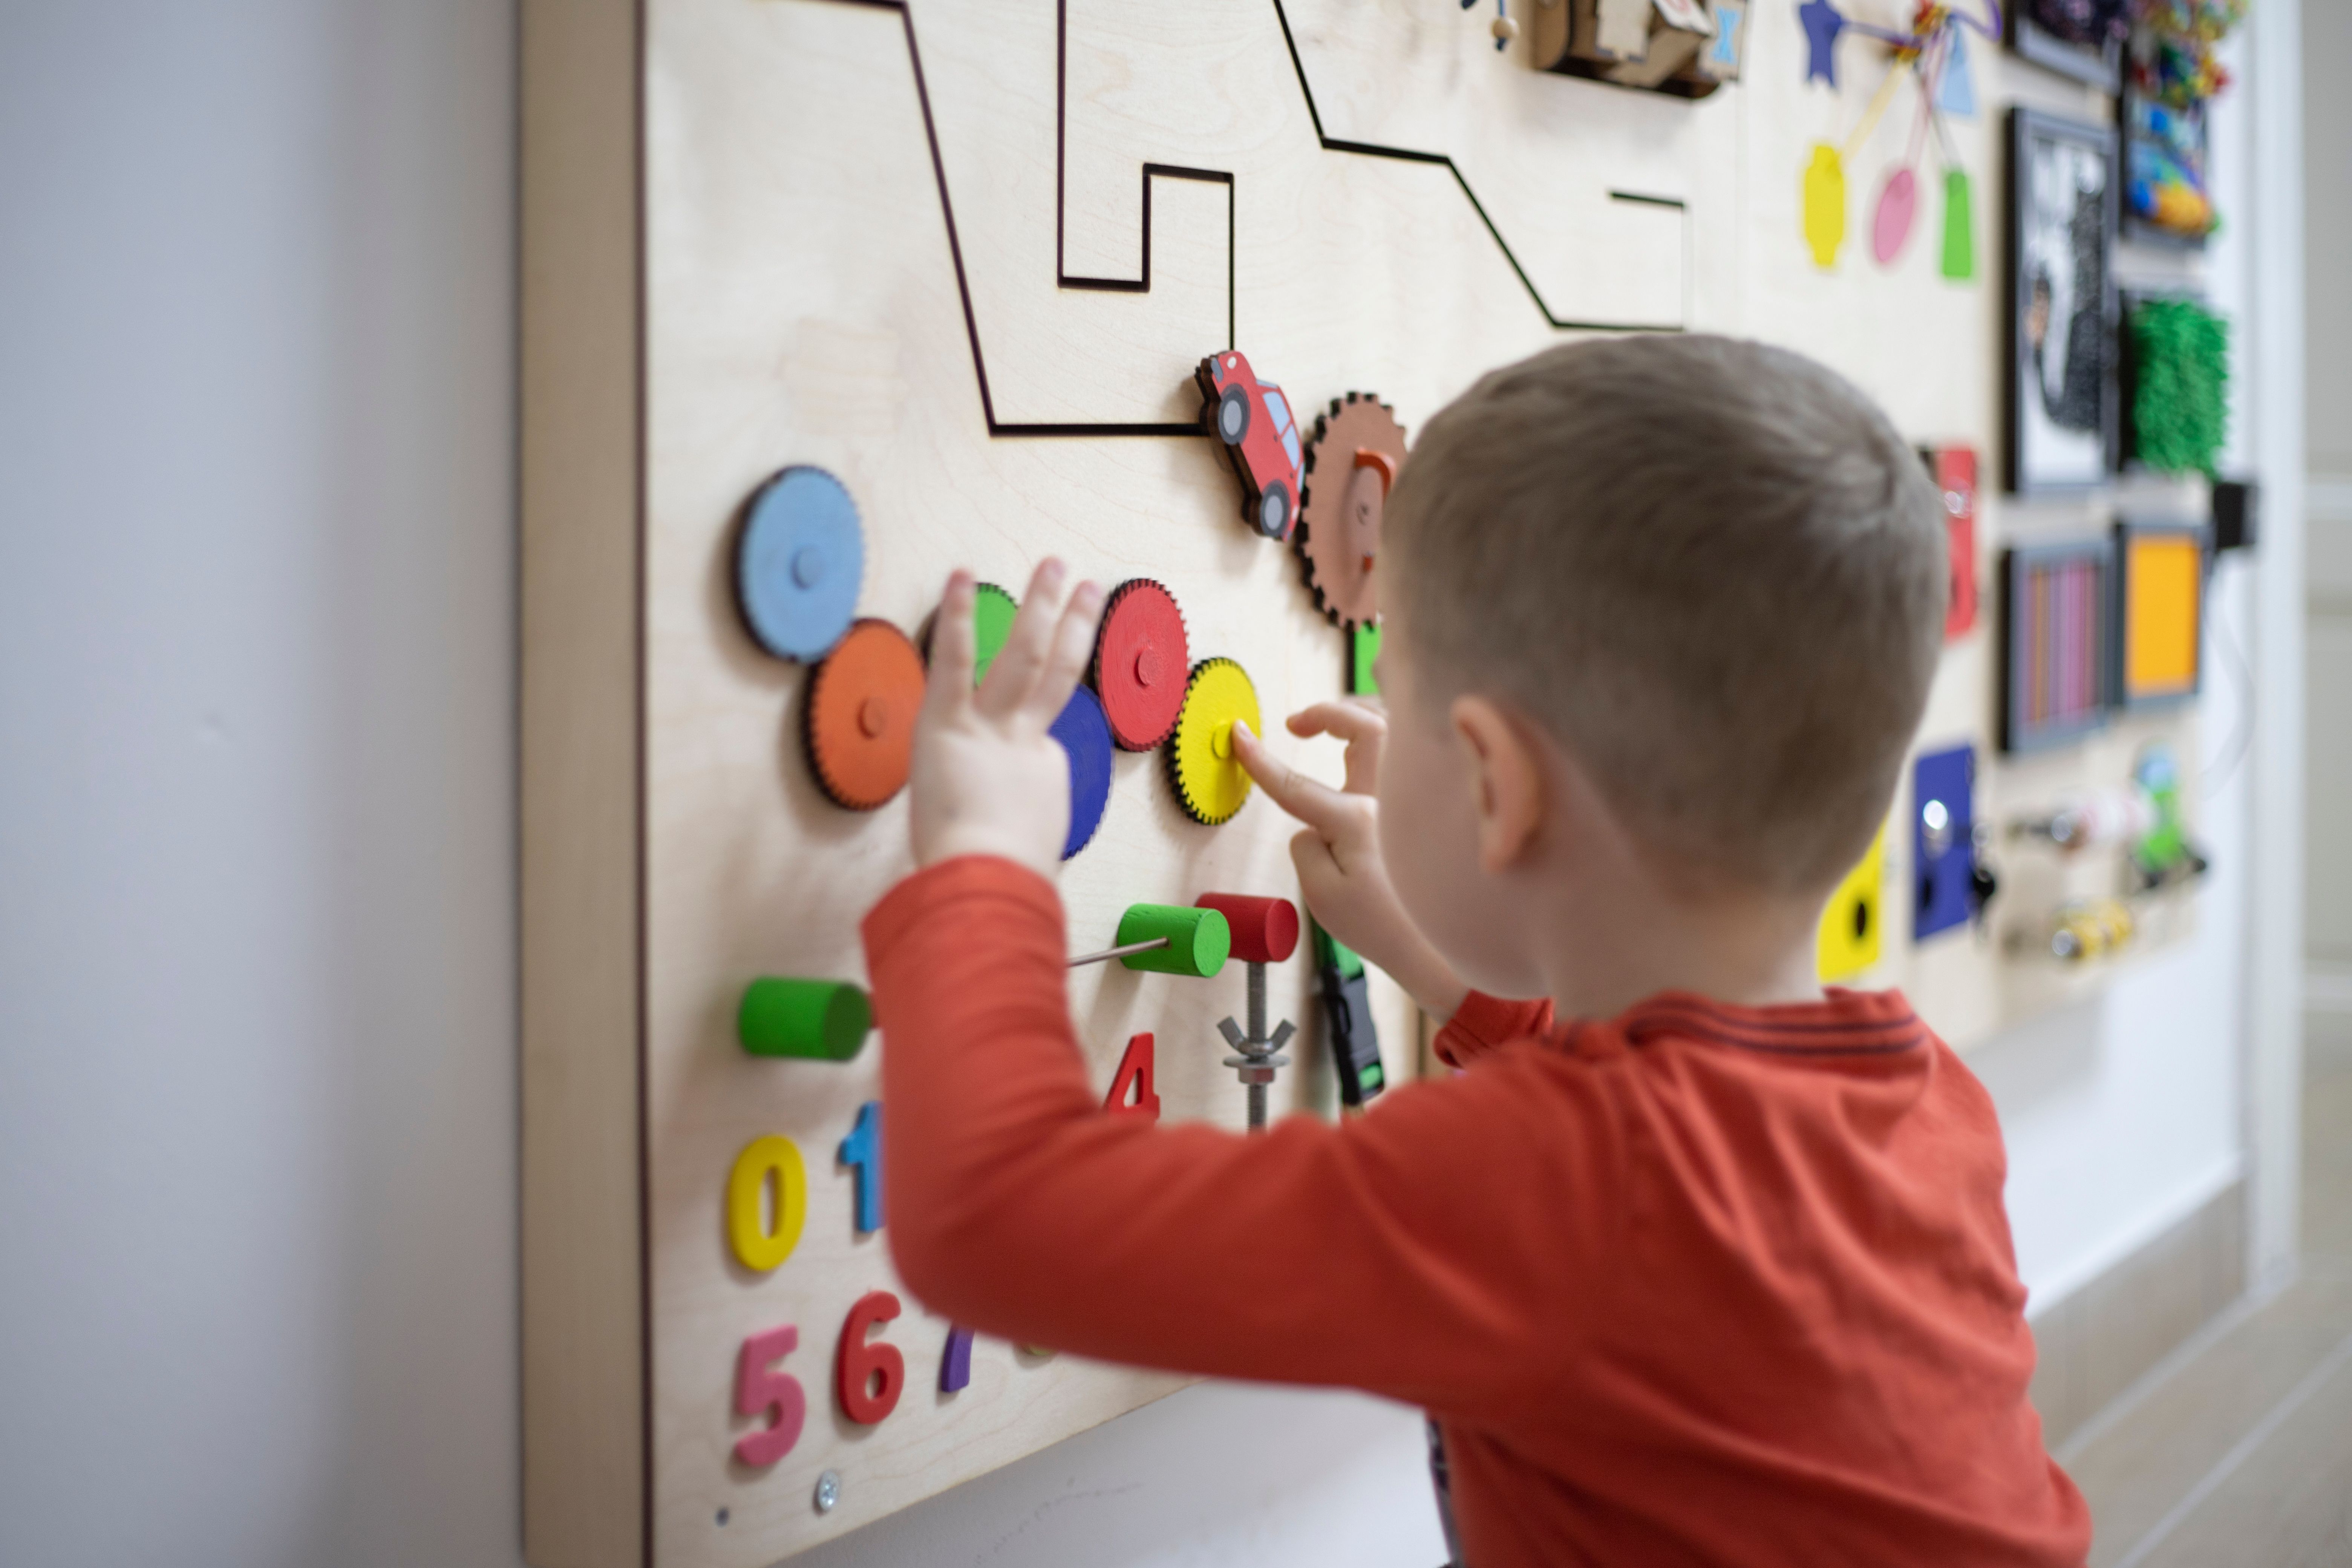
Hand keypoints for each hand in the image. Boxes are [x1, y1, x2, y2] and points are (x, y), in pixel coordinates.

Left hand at [909, 560, 1105, 879]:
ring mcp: (991, 727)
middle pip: (1055, 670)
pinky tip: (961, 575)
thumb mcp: (1023, 856)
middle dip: (1072, 624)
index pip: (1039, 727)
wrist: (989, 880)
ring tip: (1053, 565)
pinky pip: (956, 660)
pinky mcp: (950, 722)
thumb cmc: (1004, 884)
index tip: (1045, 687)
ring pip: (1024, 655)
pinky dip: (959, 616)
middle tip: (1086, 585)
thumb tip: (1026, 862)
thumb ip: (1023, 838)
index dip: (1039, 706)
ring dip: (1041, 605)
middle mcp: (1023, 739)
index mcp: (1040, 770)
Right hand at [1232, 702, 1467, 1020]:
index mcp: (1356, 820)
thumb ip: (1306, 846)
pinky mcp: (1425, 804)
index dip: (1260, 760)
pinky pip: (1410, 748)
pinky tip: (1371, 741)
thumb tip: (1313, 820)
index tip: (1237, 736)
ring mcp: (1411, 797)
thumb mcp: (1321, 896)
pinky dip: (1388, 732)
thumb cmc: (1381, 926)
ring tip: (1331, 724)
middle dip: (1325, 712)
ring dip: (1361, 714)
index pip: (1297, 783)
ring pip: (1396, 729)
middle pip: (1365, 726)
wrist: (1437, 949)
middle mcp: (1389, 798)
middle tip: (1295, 723)